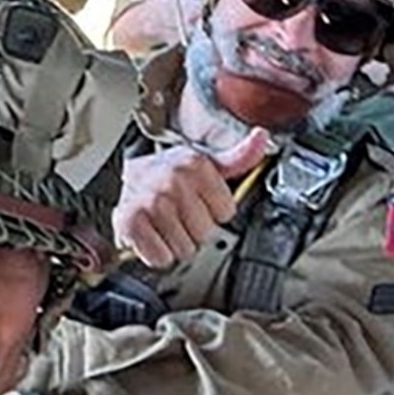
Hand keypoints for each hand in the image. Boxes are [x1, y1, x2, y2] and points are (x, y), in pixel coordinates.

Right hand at [113, 128, 268, 269]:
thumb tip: (262, 137)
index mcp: (196, 165)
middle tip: (182, 214)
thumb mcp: (209, 162)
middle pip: (206, 233)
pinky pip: (160, 257)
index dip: (215, 212)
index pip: (226, 212)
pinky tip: (154, 236)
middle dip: (195, 229)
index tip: (201, 202)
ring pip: (185, 248)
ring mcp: (151, 201)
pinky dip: (157, 253)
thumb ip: (240, 156)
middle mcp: (173, 180)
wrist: (133, 176)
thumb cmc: (173, 173)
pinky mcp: (131, 222)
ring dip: (176, 242)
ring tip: (167, 224)